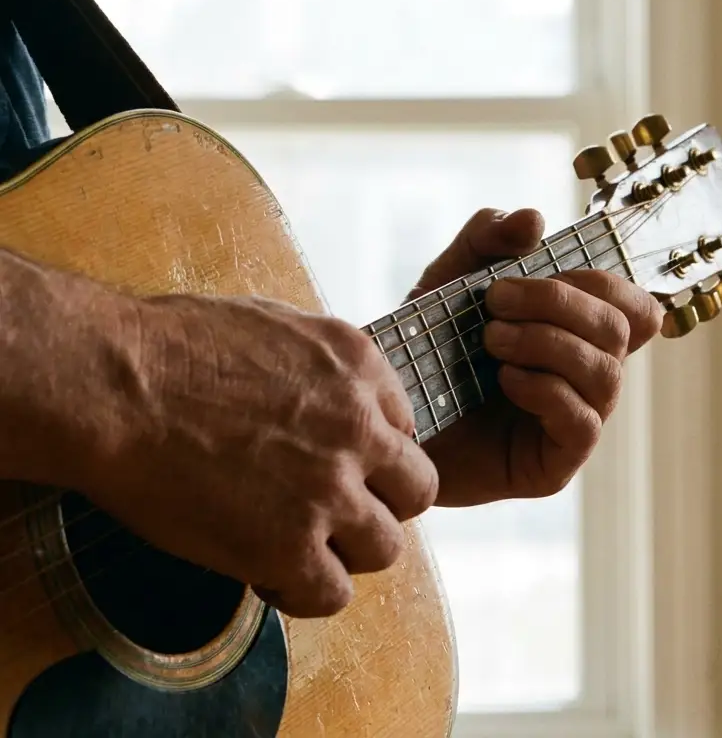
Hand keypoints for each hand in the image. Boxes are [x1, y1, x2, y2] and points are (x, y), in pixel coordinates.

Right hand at [76, 293, 437, 617]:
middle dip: (378, 505)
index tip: (337, 466)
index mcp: (359, 368)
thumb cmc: (167, 346)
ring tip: (298, 547)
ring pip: (386, 548)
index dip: (371, 455)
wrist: (110, 386)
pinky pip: (332, 593)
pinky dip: (305, 593)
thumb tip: (329, 392)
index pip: (405, 430)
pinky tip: (268, 577)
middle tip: (331, 512)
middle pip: (415, 491)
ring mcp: (329, 492)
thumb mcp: (273, 325)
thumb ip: (320, 366)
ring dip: (347, 552)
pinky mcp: (287, 547)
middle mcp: (360, 430)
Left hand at [408, 208, 661, 505]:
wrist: (384, 421)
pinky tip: (503, 379)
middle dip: (559, 303)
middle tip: (495, 301)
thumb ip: (487, 239)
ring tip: (490, 340)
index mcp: (581, 335)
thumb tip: (536, 219)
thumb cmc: (427, 350)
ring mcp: (579, 422)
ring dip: (547, 343)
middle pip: (623, 329)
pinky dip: (545, 390)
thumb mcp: (450, 279)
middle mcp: (590, 377)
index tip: (542, 268)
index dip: (604, 282)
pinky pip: (581, 422)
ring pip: (606, 373)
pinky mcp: (556, 465)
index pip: (636, 307)